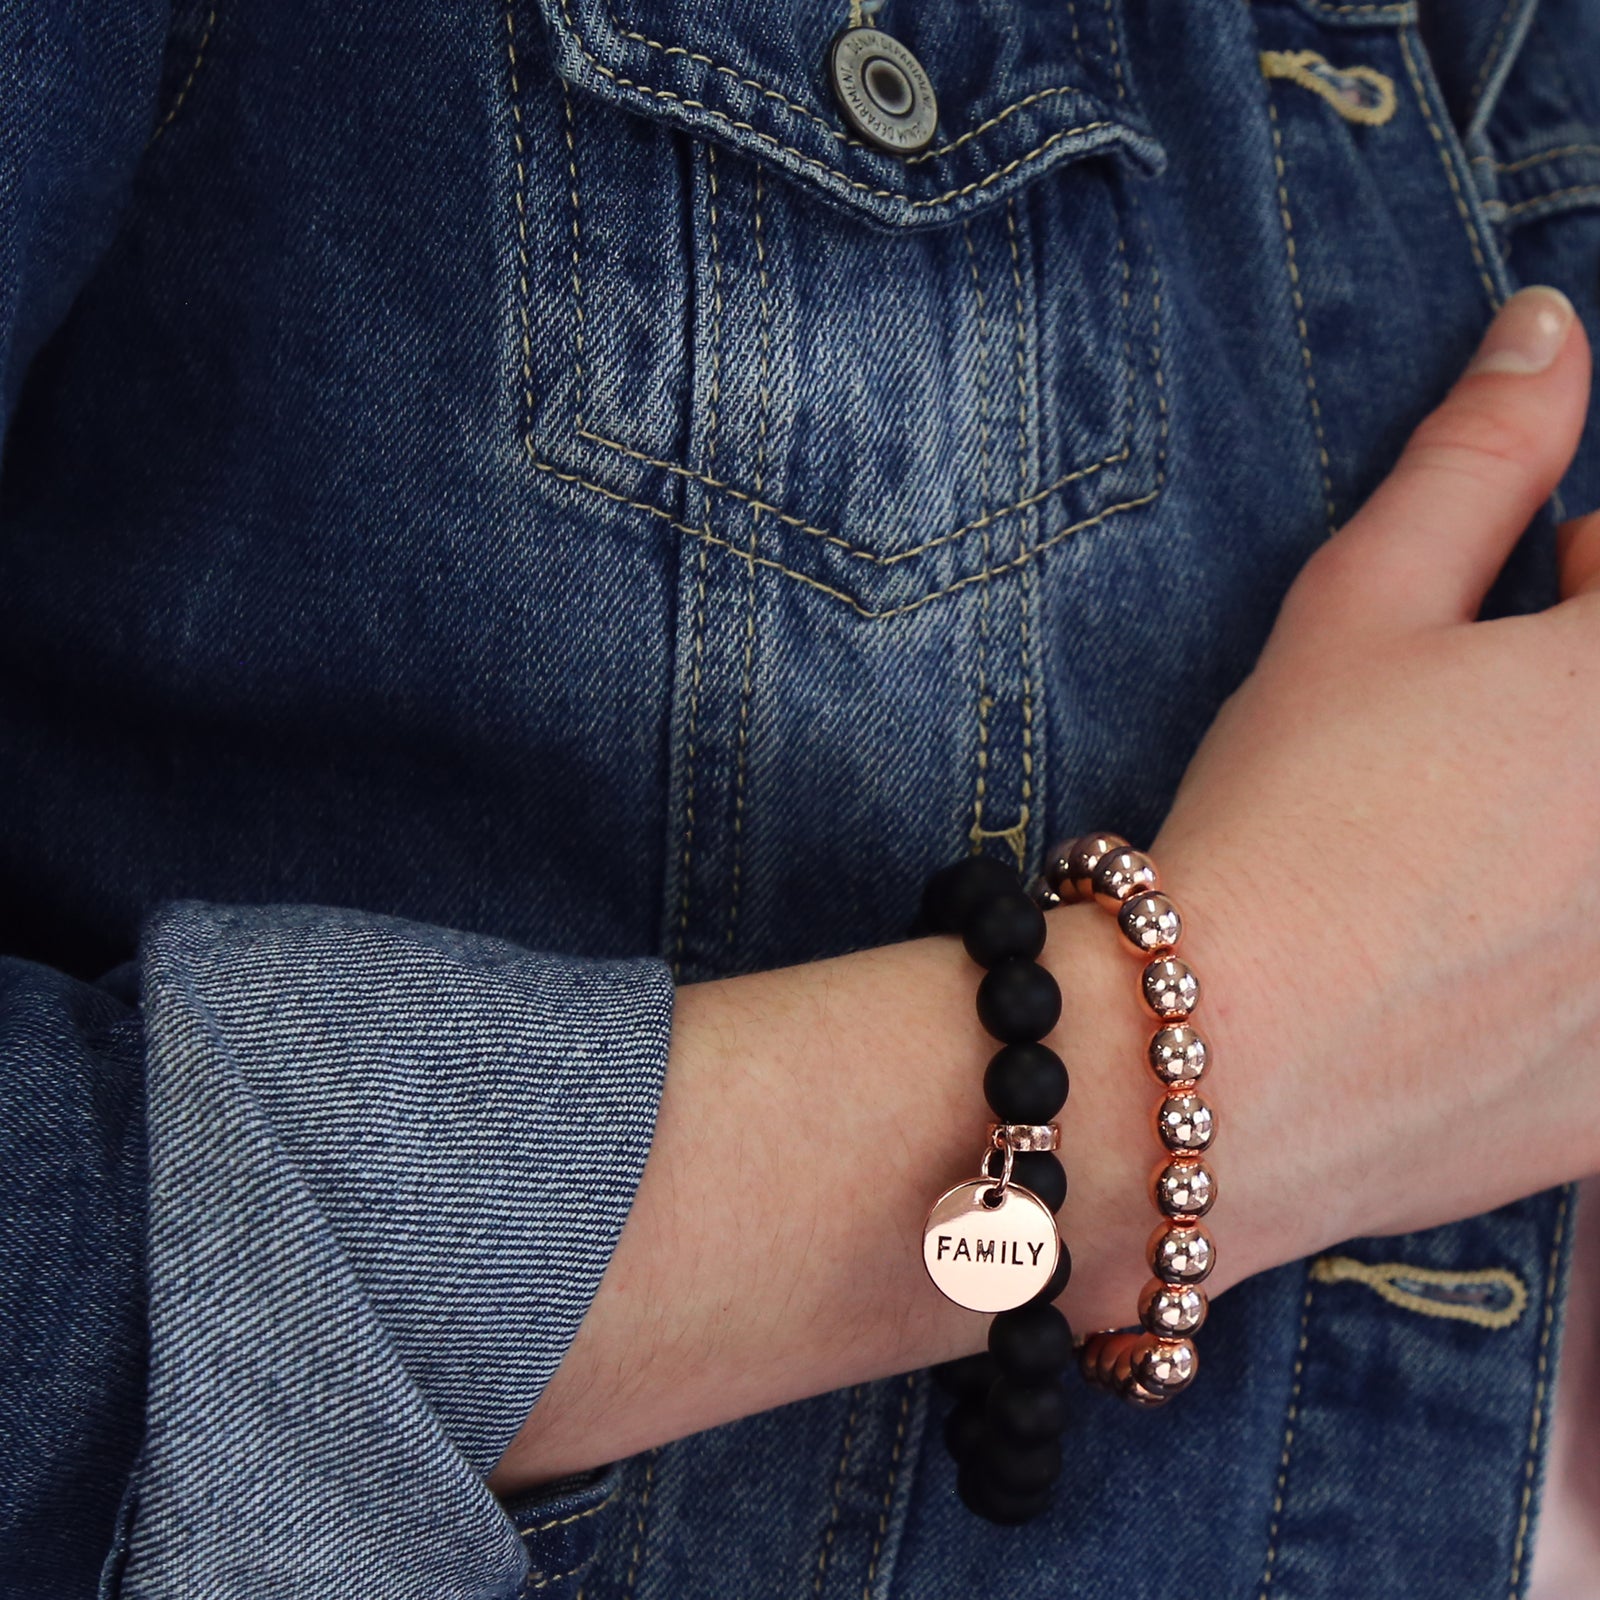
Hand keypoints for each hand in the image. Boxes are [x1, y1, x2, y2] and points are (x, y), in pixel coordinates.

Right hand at [1151, 284, 1599, 1279]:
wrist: (1217, 1064)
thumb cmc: (1281, 820)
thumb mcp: (1357, 612)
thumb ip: (1477, 459)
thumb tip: (1549, 325)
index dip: (1592, 575)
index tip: (1545, 589)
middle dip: (1588, 683)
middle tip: (1501, 712)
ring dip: (1578, 810)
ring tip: (1490, 842)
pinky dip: (1571, 947)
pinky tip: (1488, 964)